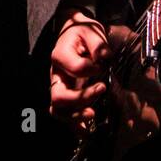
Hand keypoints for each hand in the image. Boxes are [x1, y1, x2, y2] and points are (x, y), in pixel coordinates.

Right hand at [48, 16, 160, 146]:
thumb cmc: (81, 32)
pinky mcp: (65, 94)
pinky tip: (86, 130)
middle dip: (80, 99)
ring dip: (75, 116)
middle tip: (101, 89)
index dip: (92, 69)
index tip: (103, 64)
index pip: (76, 68)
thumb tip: (104, 57)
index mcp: (60, 55)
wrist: (72, 33)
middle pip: (59, 96)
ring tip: (92, 114)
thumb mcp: (90, 30)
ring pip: (58, 109)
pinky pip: (64, 114)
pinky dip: (74, 125)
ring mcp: (59, 86)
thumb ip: (97, 43)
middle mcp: (56, 74)